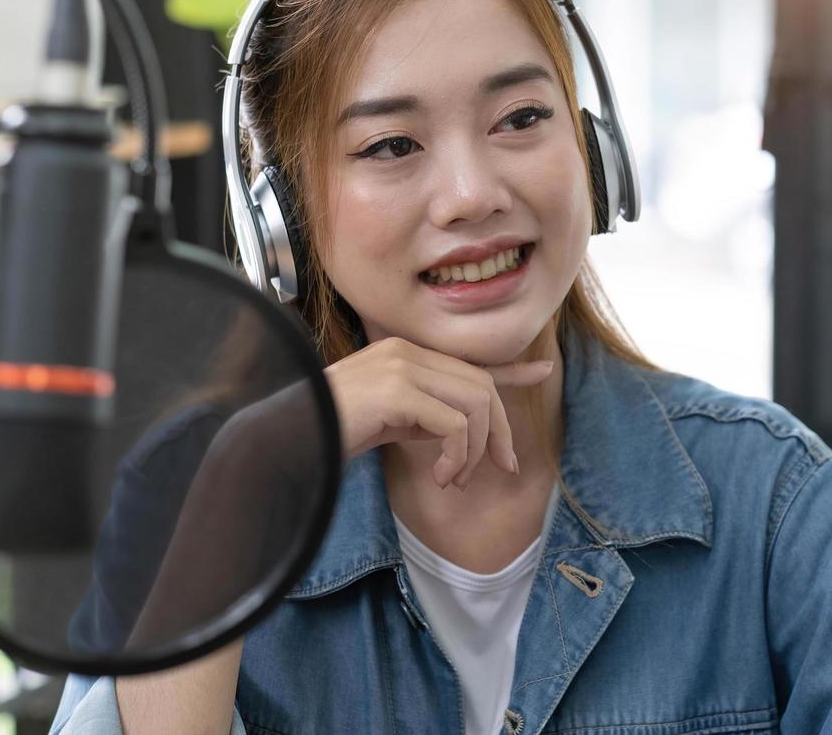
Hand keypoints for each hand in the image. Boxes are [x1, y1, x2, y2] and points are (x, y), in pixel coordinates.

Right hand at [323, 336, 552, 488]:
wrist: (286, 438)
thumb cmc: (332, 433)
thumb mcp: (392, 421)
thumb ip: (427, 415)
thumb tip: (468, 433)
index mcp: (405, 354)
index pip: (469, 360)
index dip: (511, 370)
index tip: (544, 371)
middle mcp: (406, 352)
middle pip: (482, 387)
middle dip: (498, 433)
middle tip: (498, 469)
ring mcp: (402, 367)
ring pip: (476, 404)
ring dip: (474, 451)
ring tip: (452, 479)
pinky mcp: (397, 390)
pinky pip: (455, 425)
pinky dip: (457, 457)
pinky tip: (439, 477)